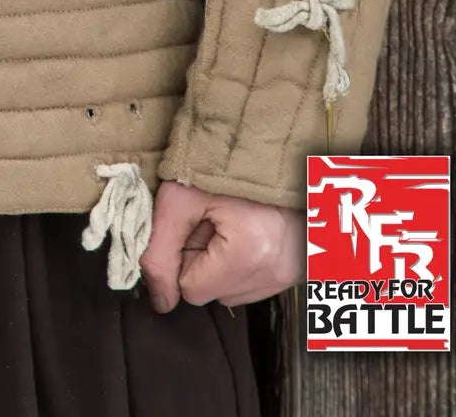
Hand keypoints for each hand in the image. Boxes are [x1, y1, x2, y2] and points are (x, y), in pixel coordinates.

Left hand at [141, 179, 302, 309]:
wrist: (274, 156)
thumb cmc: (226, 168)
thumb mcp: (180, 196)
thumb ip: (160, 247)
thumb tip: (161, 300)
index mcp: (248, 254)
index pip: (191, 289)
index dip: (182, 256)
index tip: (194, 225)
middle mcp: (274, 274)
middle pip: (212, 293)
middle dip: (203, 260)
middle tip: (213, 220)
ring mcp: (288, 275)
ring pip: (232, 291)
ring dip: (223, 264)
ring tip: (231, 224)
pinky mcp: (295, 273)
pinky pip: (253, 283)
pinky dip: (242, 263)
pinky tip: (245, 232)